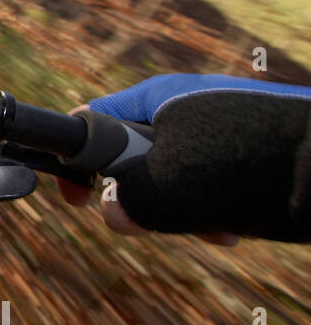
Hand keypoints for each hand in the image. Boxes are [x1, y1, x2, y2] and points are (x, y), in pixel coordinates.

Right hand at [57, 74, 310, 245]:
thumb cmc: (241, 165)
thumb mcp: (163, 185)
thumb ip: (123, 200)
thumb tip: (114, 212)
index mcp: (156, 97)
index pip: (93, 122)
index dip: (76, 163)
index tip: (77, 201)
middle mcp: (186, 106)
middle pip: (134, 156)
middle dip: (139, 196)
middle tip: (152, 220)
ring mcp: (220, 128)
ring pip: (174, 175)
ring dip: (181, 210)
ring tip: (209, 226)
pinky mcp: (248, 152)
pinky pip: (211, 182)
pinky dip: (213, 208)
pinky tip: (233, 227)